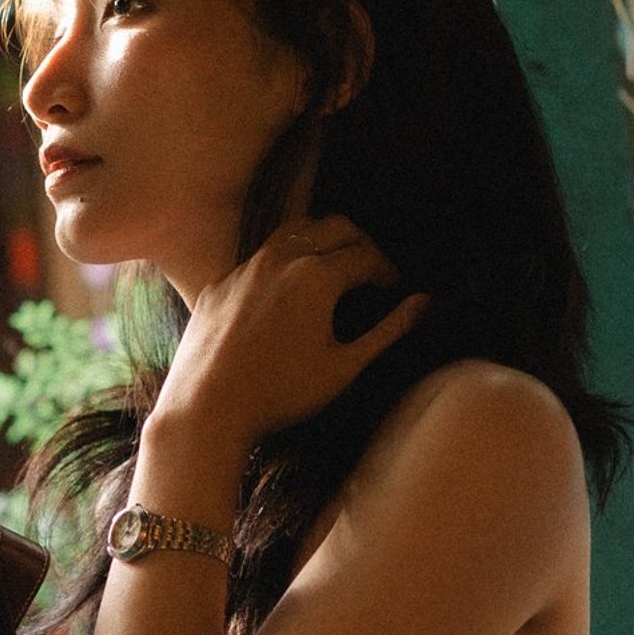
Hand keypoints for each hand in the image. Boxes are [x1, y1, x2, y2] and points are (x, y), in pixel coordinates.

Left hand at [156, 217, 427, 453]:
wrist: (207, 407)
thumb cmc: (281, 394)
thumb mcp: (345, 367)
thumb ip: (389, 332)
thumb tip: (425, 303)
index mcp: (317, 276)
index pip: (367, 256)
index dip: (387, 271)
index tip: (394, 289)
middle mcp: (281, 258)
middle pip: (335, 227)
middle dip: (361, 243)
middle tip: (372, 271)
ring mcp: (245, 267)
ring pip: (294, 231)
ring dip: (321, 241)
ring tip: (334, 269)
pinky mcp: (220, 282)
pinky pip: (258, 257)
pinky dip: (283, 262)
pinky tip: (286, 293)